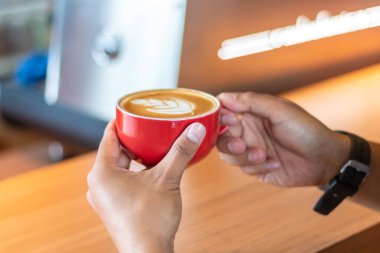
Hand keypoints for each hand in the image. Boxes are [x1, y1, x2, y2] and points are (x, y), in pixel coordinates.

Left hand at [87, 120, 205, 252]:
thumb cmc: (150, 221)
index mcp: (102, 173)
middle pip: (116, 151)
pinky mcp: (114, 206)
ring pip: (120, 167)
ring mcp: (105, 197)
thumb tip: (195, 130)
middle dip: (134, 139)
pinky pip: (123, 180)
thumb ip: (181, 152)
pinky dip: (136, 172)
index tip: (134, 111)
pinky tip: (152, 170)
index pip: (109, 136)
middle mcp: (98, 184)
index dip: (122, 121)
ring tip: (154, 145)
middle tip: (150, 127)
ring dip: (136, 156)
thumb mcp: (167, 179)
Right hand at [217, 92, 350, 186]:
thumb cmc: (307, 130)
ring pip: (228, 155)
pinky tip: (275, 164)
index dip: (220, 116)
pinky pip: (244, 169)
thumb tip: (224, 97)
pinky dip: (258, 167)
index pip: (224, 112)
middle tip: (243, 144)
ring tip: (265, 155)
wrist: (325, 160)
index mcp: (252, 113)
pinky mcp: (256, 168)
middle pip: (221, 136)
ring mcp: (251, 150)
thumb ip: (252, 102)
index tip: (229, 119)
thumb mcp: (281, 111)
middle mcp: (249, 131)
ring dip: (244, 157)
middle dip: (229, 142)